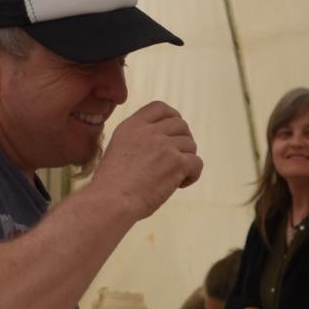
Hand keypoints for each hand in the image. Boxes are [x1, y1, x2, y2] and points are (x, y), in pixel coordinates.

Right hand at [93, 101, 202, 220]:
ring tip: (174, 176)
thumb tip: (160, 143)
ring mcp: (164, 145)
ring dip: (187, 160)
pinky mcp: (176, 162)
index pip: (160, 108)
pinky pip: (197, 163)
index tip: (173, 133)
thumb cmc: (111, 184)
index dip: (171, 118)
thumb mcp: (118, 149)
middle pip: (180, 125)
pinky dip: (192, 175)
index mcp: (132, 126)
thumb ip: (137, 140)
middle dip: (183, 140)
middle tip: (176, 159)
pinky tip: (180, 184)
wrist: (112, 200)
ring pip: (191, 145)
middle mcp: (149, 131)